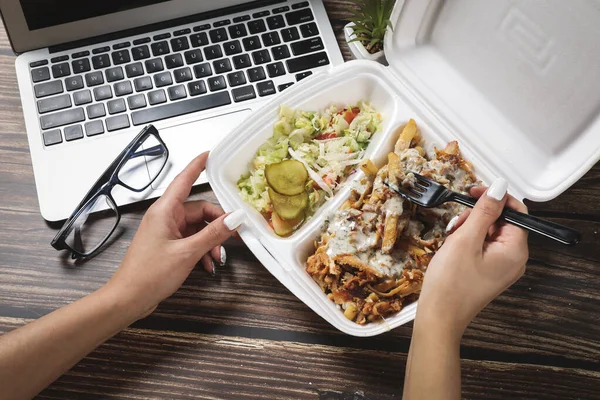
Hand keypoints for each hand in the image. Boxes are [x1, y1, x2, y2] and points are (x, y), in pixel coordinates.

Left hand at [106, 152, 243, 318]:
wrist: (129, 298)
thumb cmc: (149, 274)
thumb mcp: (188, 252)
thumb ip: (213, 234)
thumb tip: (234, 219)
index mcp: (165, 211)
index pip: (184, 180)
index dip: (197, 166)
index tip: (210, 154)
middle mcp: (165, 217)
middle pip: (199, 209)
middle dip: (217, 223)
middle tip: (234, 234)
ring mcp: (166, 231)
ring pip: (197, 227)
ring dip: (210, 241)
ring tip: (217, 258)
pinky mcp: (168, 245)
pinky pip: (191, 240)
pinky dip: (202, 250)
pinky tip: (207, 264)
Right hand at [416, 178, 528, 337]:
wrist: (438, 317)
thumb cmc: (451, 282)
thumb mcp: (466, 239)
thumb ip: (484, 211)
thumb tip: (499, 187)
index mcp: (515, 250)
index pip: (516, 211)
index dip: (495, 198)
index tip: (472, 191)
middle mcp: (514, 259)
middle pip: (502, 221)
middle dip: (477, 216)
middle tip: (456, 224)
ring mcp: (501, 267)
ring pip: (489, 233)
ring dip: (469, 228)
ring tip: (451, 238)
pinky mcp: (488, 272)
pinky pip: (483, 247)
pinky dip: (467, 241)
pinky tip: (452, 248)